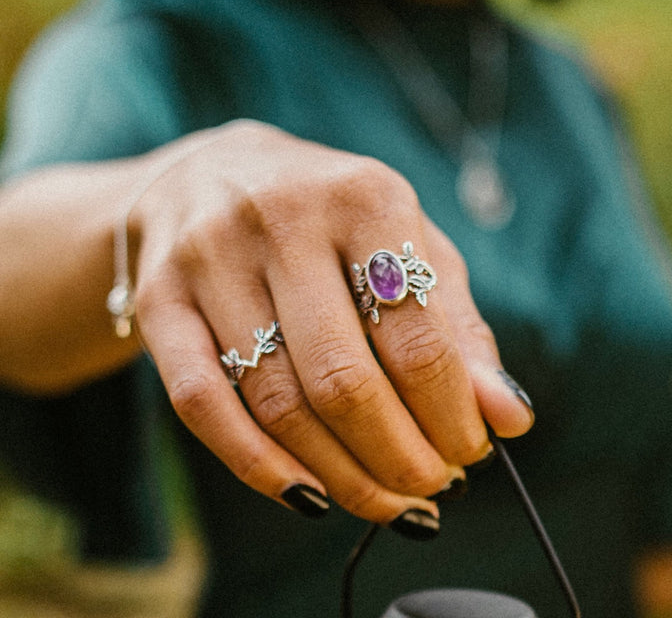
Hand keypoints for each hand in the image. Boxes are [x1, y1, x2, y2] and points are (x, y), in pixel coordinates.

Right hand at [129, 119, 533, 527]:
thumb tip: (511, 416)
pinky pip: (202, 405)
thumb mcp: (407, 242)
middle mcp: (283, 217)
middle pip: (343, 380)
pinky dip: (257, 468)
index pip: (416, 335)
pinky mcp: (160, 295)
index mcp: (363, 195)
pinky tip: (307, 495)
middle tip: (430, 492)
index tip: (470, 455)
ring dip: (339, 475)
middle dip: (397, 459)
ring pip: (277, 403)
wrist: (207, 170)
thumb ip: (460, 326)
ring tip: (382, 500)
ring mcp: (211, 255)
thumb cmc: (331, 217)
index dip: (450, 415)